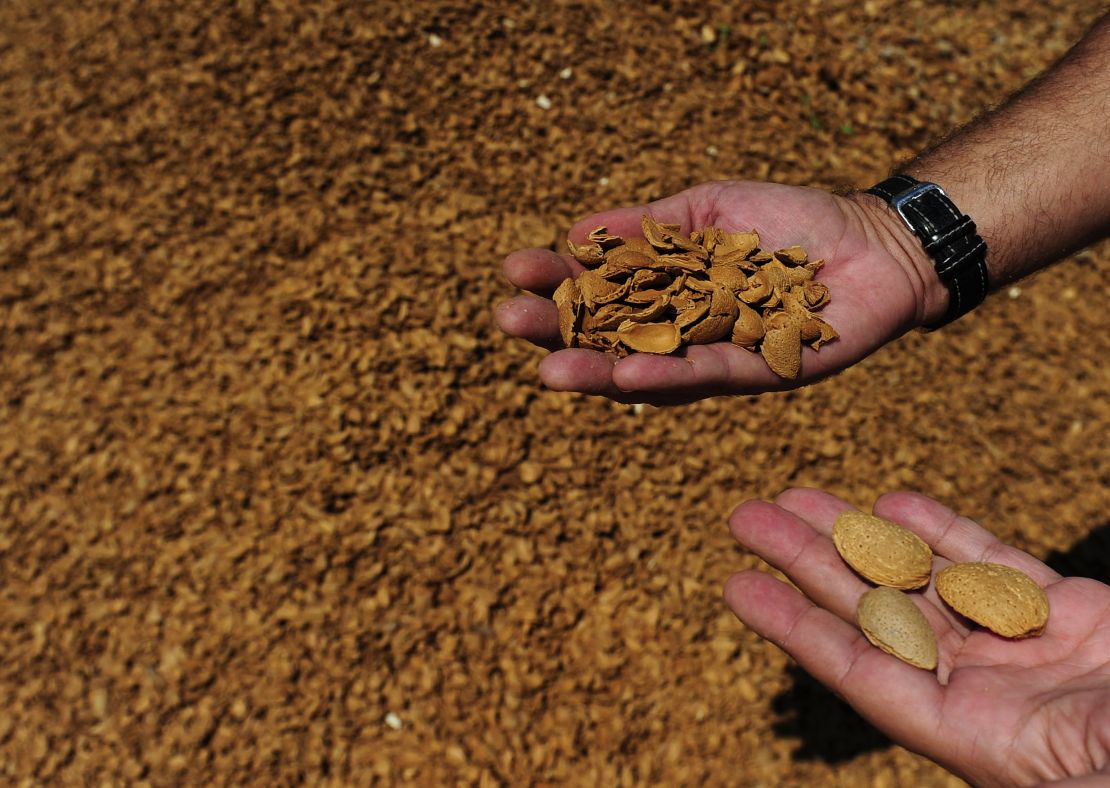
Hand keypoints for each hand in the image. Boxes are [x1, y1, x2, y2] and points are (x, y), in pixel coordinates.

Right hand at [496, 181, 944, 403]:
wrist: (872, 241)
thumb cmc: (786, 220)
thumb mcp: (707, 209)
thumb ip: (648, 227)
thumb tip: (576, 232)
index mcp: (663, 291)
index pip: (597, 291)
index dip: (556, 282)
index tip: (514, 269)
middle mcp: (681, 330)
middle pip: (609, 336)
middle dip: (559, 331)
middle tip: (509, 320)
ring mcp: (716, 355)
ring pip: (648, 368)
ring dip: (598, 371)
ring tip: (550, 370)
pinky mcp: (758, 373)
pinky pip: (708, 376)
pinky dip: (668, 376)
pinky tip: (627, 376)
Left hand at [725, 488, 1109, 786]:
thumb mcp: (1078, 771)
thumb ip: (1026, 756)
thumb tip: (944, 716)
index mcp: (979, 741)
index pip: (862, 671)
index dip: (795, 627)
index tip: (738, 585)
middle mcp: (991, 694)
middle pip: (879, 613)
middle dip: (812, 562)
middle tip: (748, 514)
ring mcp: (1032, 653)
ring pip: (929, 580)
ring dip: (863, 537)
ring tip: (800, 495)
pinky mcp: (1078, 618)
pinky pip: (997, 567)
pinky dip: (947, 534)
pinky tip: (894, 505)